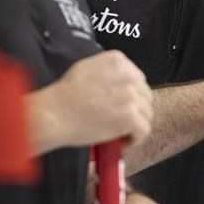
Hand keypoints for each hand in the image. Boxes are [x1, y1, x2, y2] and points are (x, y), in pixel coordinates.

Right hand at [27, 50, 151, 153]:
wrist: (56, 113)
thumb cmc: (65, 95)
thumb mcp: (87, 68)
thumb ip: (108, 73)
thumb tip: (118, 85)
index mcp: (118, 61)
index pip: (137, 79)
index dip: (132, 96)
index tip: (124, 106)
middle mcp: (128, 75)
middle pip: (145, 96)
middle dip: (136, 110)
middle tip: (123, 123)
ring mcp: (131, 96)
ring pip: (147, 114)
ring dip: (136, 125)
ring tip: (121, 134)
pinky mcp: (130, 117)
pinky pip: (144, 130)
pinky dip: (135, 139)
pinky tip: (123, 142)